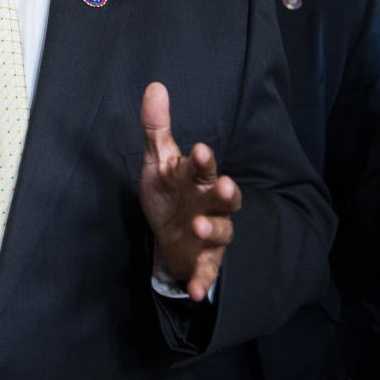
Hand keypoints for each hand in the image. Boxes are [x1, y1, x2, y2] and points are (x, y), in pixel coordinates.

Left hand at [138, 82, 241, 300]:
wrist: (171, 233)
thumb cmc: (170, 191)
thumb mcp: (159, 160)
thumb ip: (156, 127)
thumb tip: (155, 86)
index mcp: (197, 179)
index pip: (203, 167)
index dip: (203, 160)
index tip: (199, 149)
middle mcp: (209, 205)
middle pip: (224, 198)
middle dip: (224, 192)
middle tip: (222, 184)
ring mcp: (209, 234)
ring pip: (220, 232)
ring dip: (213, 230)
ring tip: (201, 228)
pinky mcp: (204, 260)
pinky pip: (207, 272)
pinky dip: (203, 282)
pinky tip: (198, 292)